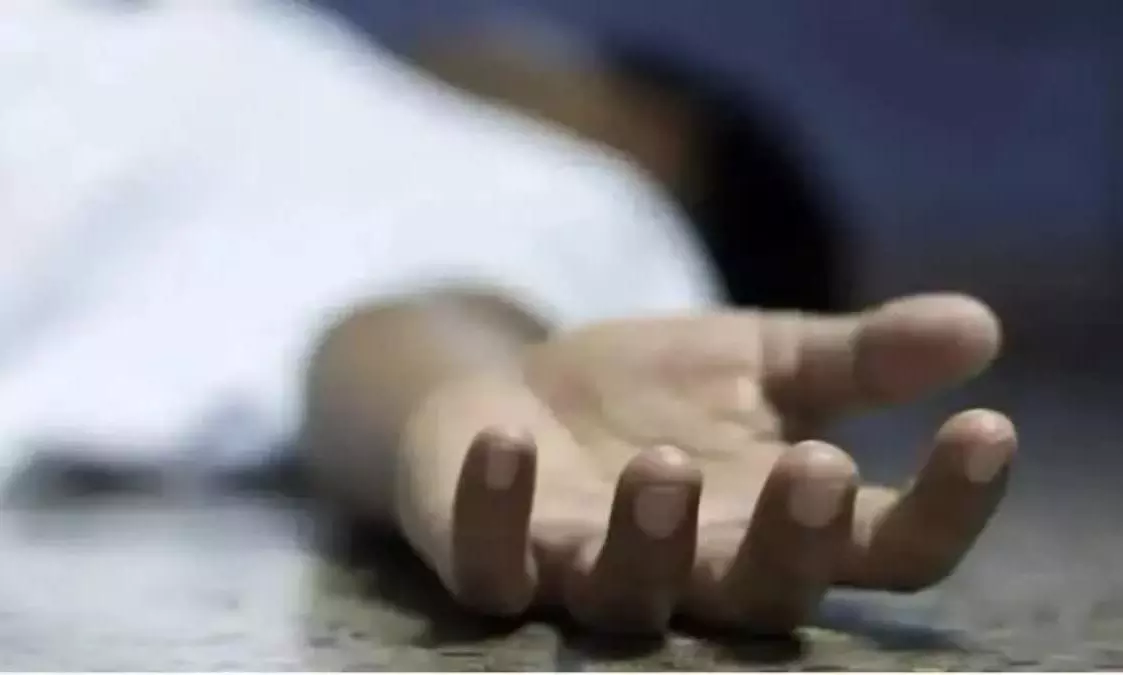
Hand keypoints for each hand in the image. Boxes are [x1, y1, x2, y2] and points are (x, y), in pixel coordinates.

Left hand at [394, 294, 1013, 633]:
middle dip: (795, 542)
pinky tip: (506, 443)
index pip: (888, 551)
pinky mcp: (498, 554)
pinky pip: (493, 565)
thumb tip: (979, 325)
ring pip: (632, 598)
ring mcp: (590, 572)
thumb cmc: (654, 389)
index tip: (987, 429)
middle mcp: (697, 571)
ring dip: (651, 540)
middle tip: (823, 467)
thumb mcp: (762, 358)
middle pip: (766, 597)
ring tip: (667, 464)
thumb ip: (857, 356)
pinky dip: (496, 514)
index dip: (947, 507)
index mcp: (777, 525)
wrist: (522, 390)